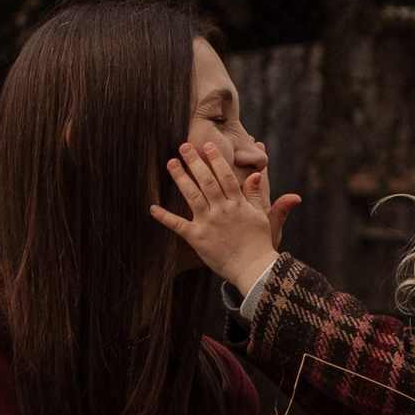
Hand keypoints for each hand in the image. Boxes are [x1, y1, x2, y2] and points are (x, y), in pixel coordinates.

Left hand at [153, 129, 298, 299]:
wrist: (253, 269)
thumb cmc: (259, 244)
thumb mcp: (261, 217)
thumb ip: (256, 195)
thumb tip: (257, 173)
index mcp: (237, 204)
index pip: (226, 176)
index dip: (217, 159)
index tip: (208, 144)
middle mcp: (222, 210)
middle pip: (207, 180)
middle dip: (195, 161)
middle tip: (184, 145)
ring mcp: (208, 223)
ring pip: (192, 196)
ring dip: (181, 178)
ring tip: (171, 162)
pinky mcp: (197, 239)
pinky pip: (178, 226)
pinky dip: (165, 217)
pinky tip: (153, 208)